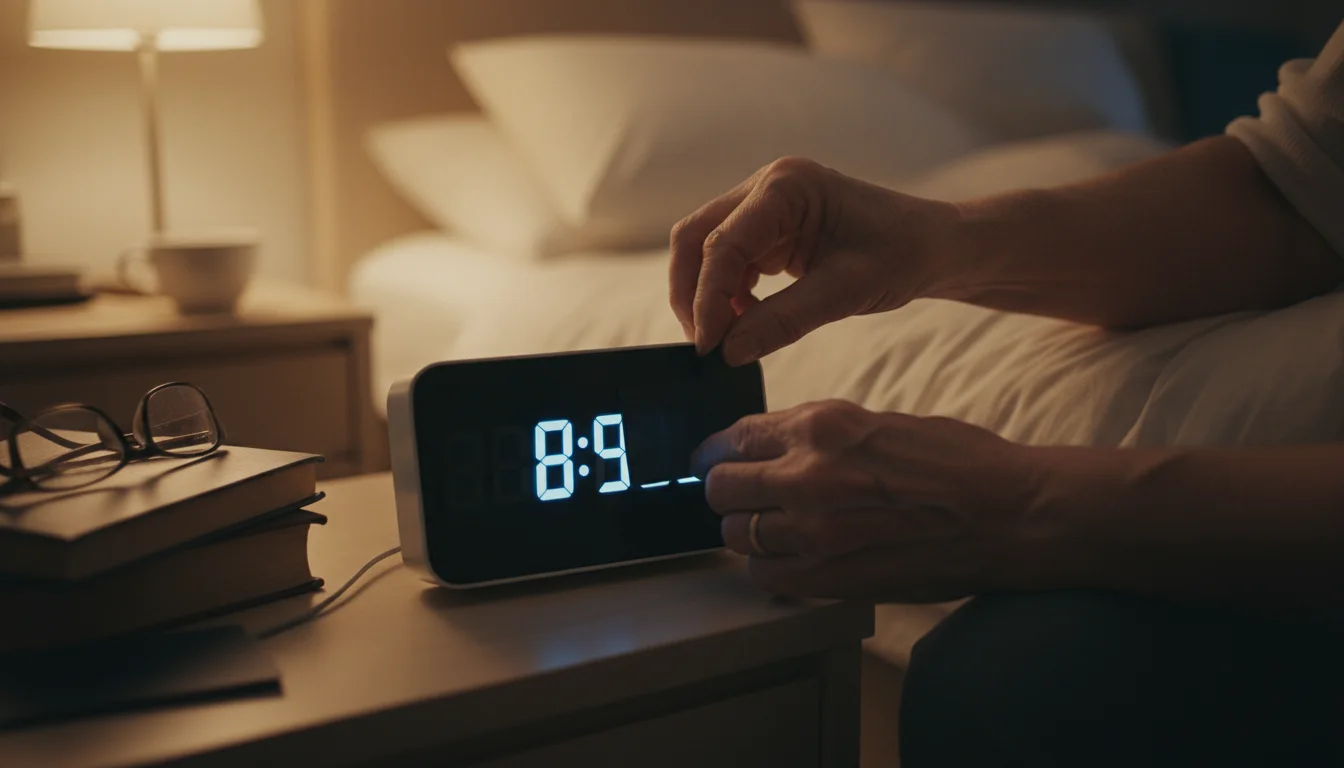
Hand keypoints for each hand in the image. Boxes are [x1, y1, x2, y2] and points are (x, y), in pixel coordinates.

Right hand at [669, 157, 957, 365]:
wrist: (934, 246)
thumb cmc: (902, 255)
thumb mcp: (846, 292)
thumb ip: (783, 321)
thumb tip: (727, 352)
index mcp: (787, 187)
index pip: (721, 244)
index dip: (708, 299)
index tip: (709, 348)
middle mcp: (767, 187)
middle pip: (696, 237)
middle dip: (693, 293)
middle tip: (704, 345)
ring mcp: (765, 205)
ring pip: (705, 249)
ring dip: (707, 295)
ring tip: (726, 338)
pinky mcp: (769, 229)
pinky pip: (729, 260)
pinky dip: (727, 294)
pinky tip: (746, 321)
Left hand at [691, 400, 1043, 601]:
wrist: (1008, 513)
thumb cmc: (957, 462)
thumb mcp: (878, 422)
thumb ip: (820, 436)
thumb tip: (775, 448)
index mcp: (822, 426)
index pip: (735, 438)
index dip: (717, 452)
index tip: (713, 460)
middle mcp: (808, 475)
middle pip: (721, 487)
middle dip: (725, 490)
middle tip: (737, 496)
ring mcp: (816, 531)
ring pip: (736, 534)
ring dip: (745, 531)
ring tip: (766, 529)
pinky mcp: (831, 577)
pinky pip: (764, 576)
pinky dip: (766, 569)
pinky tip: (785, 560)